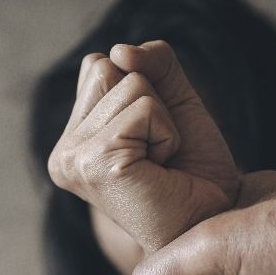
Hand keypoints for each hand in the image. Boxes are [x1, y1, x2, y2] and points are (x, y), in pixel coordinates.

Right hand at [47, 41, 239, 251]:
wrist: (213, 224)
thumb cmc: (194, 174)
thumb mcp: (176, 103)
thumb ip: (154, 64)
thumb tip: (120, 50)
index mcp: (71, 140)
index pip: (98, 65)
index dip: (143, 92)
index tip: (151, 141)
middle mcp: (63, 153)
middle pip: (108, 68)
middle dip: (151, 102)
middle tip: (158, 154)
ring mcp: (73, 160)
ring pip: (129, 83)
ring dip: (162, 120)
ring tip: (160, 164)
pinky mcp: (95, 165)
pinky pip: (144, 108)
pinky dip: (168, 133)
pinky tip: (161, 171)